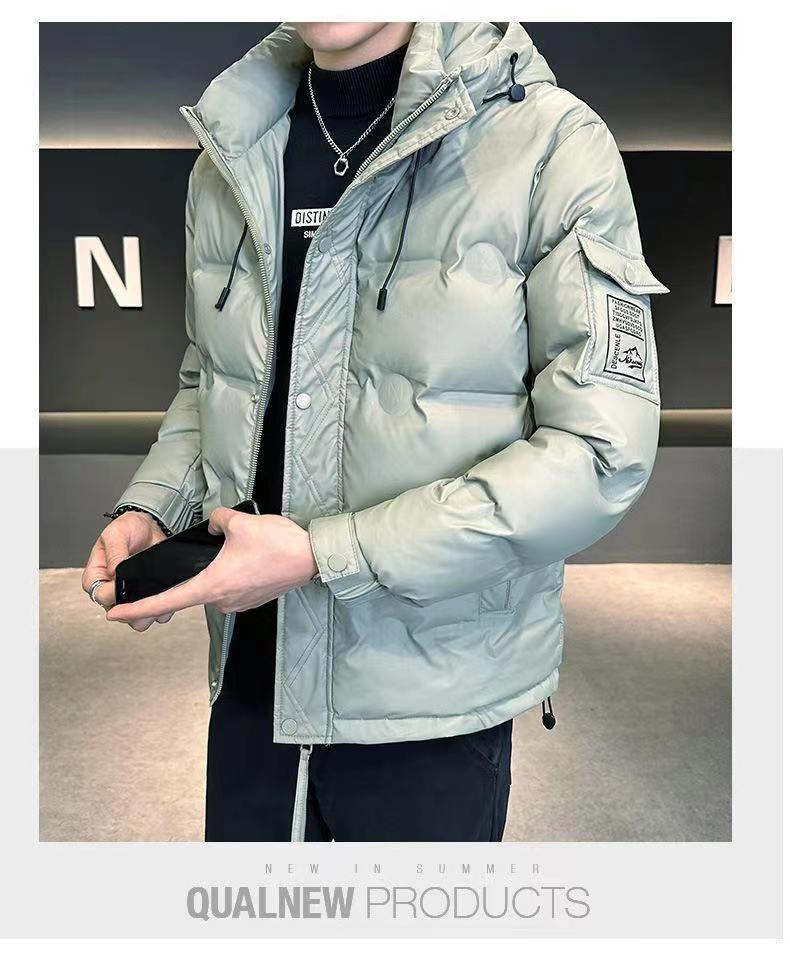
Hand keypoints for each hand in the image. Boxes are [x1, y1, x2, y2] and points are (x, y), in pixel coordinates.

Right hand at [82, 511, 168, 630]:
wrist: (152, 525)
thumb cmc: (128, 527)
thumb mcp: (117, 534)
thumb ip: (115, 553)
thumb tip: (113, 572)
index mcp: (97, 575)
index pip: (99, 595)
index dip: (111, 595)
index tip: (125, 587)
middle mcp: (111, 589)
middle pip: (118, 612)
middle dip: (133, 611)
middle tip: (147, 602)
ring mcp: (130, 595)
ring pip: (135, 618)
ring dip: (147, 614)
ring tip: (159, 603)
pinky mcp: (147, 596)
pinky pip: (154, 611)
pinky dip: (162, 609)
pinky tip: (169, 600)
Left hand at [106, 509, 318, 624]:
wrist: (313, 558)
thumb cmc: (278, 544)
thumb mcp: (240, 522)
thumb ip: (216, 520)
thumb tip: (213, 525)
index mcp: (212, 585)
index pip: (166, 601)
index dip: (137, 608)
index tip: (115, 615)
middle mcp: (222, 600)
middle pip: (191, 590)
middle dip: (187, 575)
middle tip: (197, 559)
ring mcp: (238, 603)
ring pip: (213, 585)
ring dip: (214, 570)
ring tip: (238, 549)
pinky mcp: (251, 600)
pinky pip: (230, 586)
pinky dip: (230, 573)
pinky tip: (245, 557)